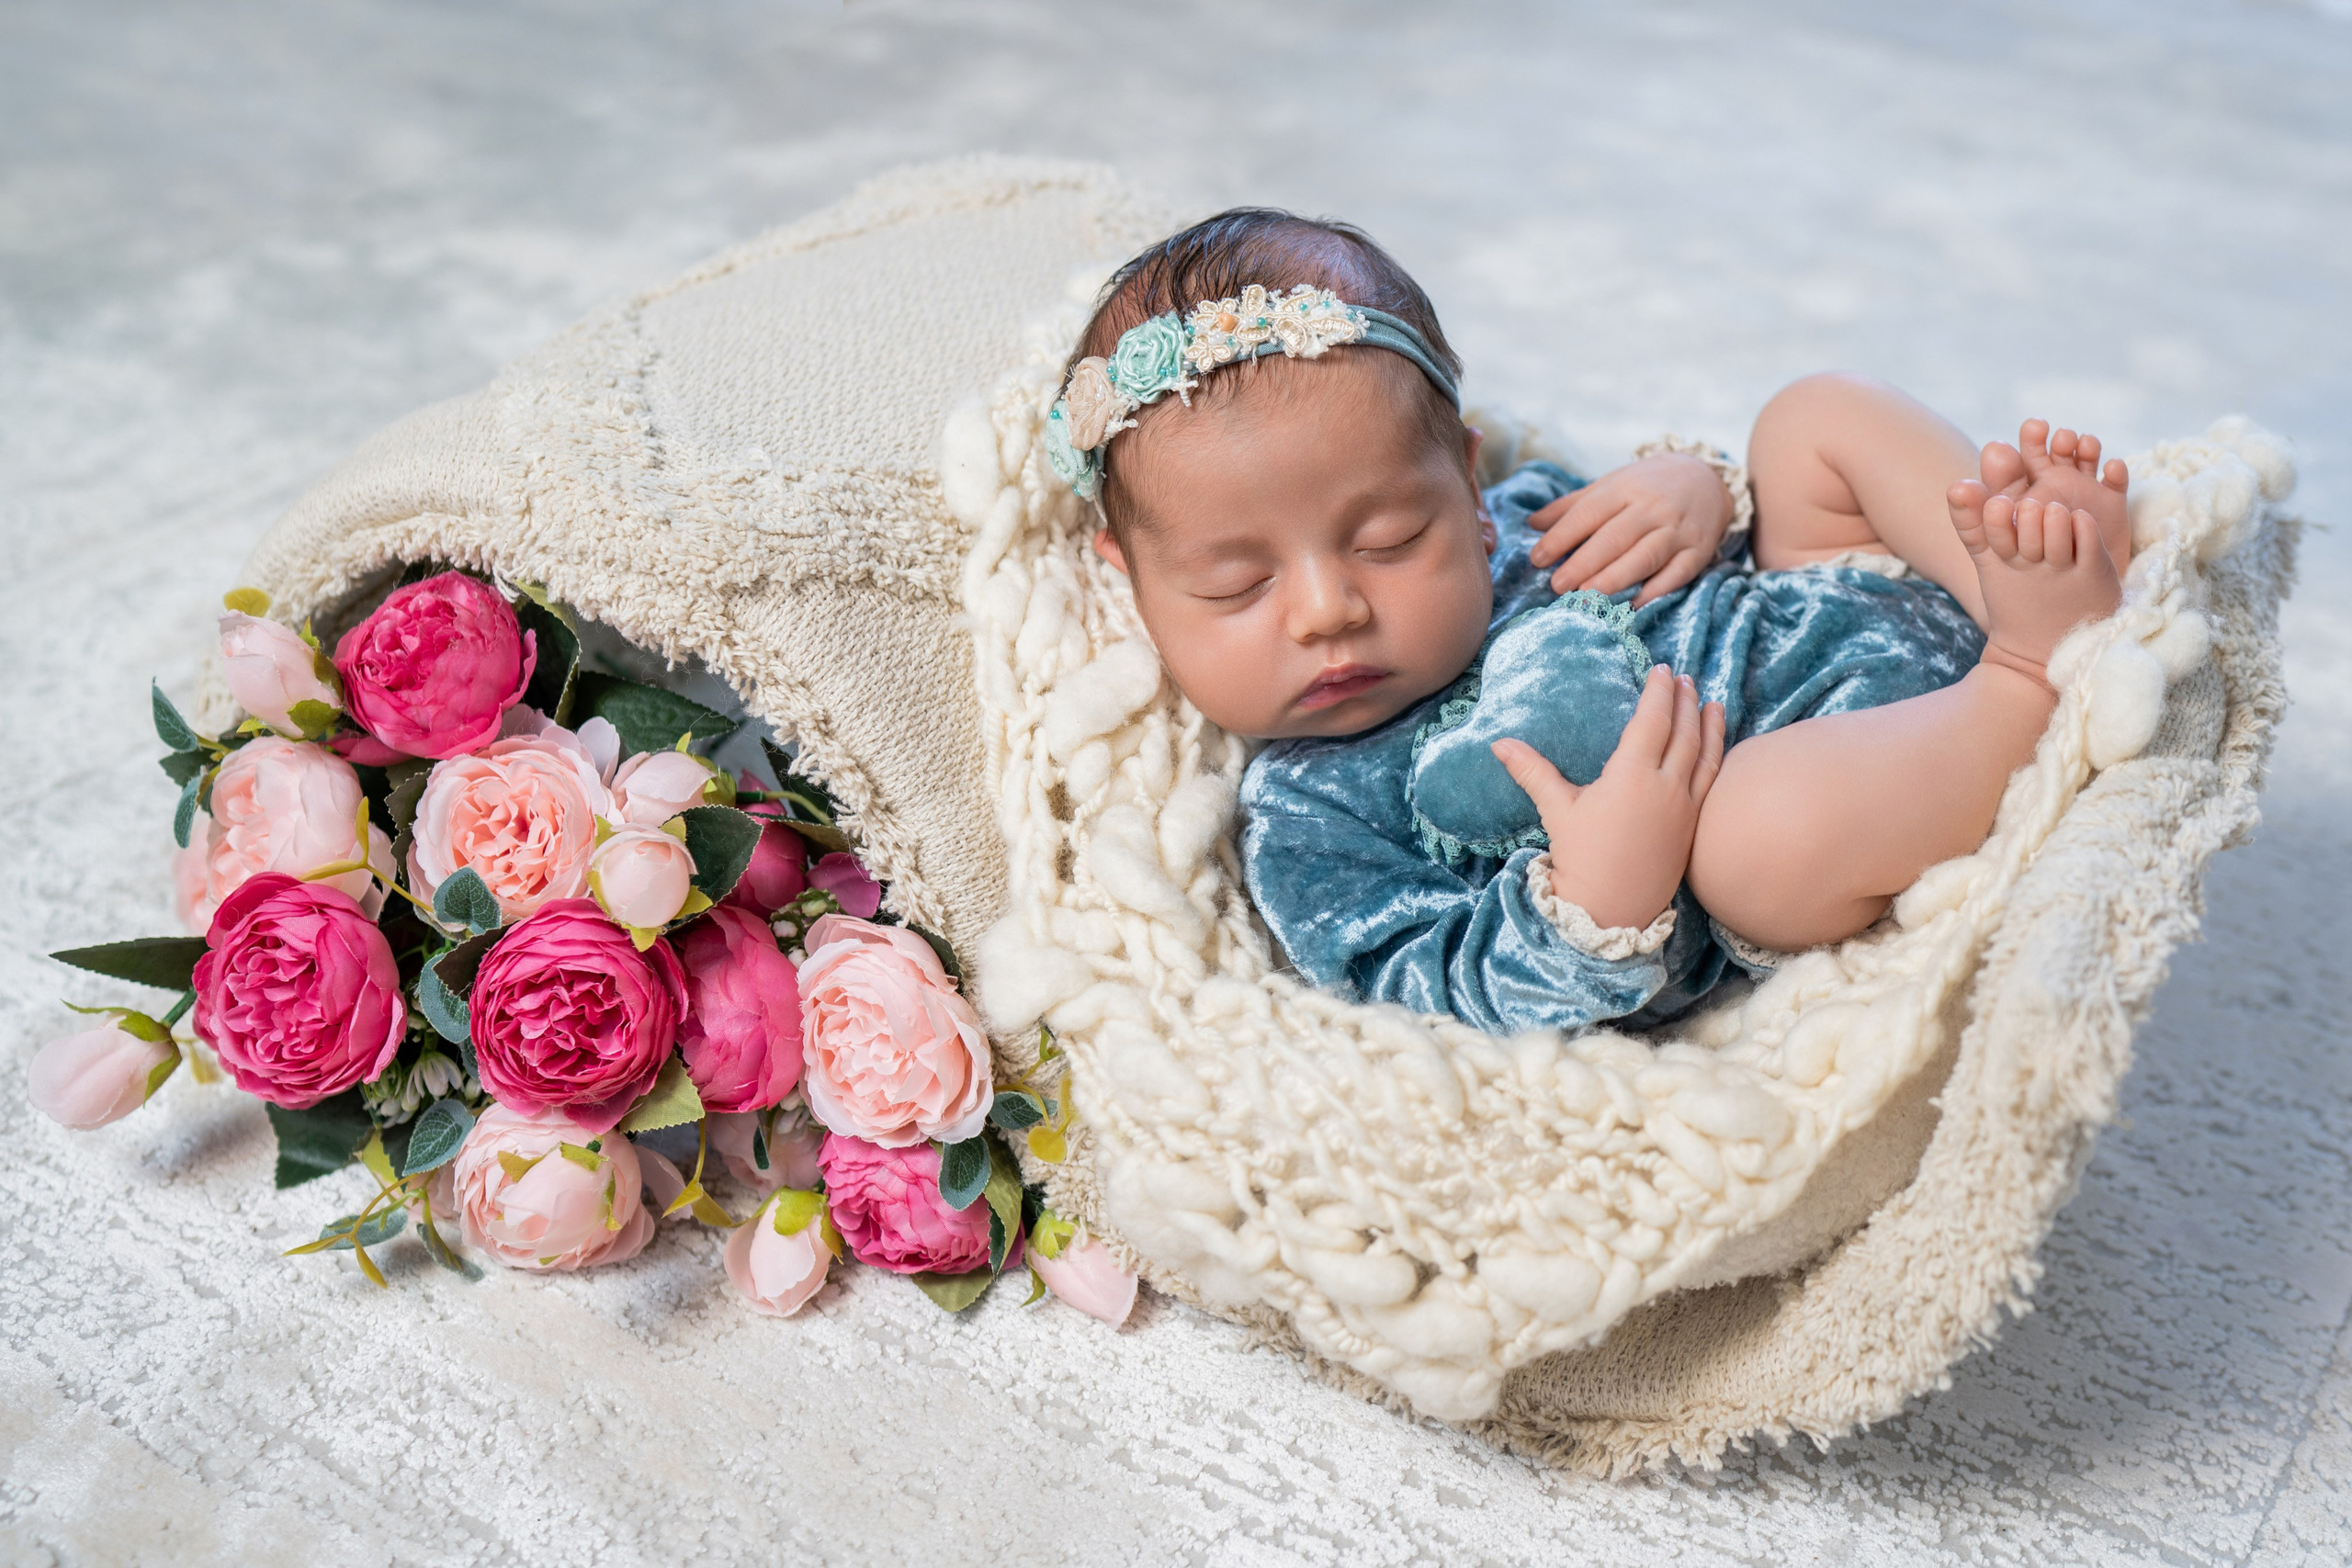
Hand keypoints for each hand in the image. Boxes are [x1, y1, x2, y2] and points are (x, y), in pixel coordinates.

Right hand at [1491, 667, 1725, 929]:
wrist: (1612, 910)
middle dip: (1685, 702)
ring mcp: (1685, 808)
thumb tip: (1499, 744)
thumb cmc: (1582, 859)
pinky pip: (1712, 782)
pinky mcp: (1693, 828)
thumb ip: (1532, 771)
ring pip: (1705, 755)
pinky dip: (1717, 757)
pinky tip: (1717, 747)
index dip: (1658, 693)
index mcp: (1631, 775)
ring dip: (1708, 725)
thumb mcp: (1557, 811)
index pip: (1652, 721)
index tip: (1663, 671)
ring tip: (1712, 703)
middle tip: (1685, 679)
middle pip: (1683, 732)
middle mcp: (1665, 787)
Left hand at [1526, 453, 1732, 605]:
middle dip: (1584, 563)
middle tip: (1557, 585)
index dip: (1562, 536)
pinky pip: (1677, 574)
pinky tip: (1632, 604)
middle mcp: (1652, 508)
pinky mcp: (1698, 552)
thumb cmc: (1645, 487)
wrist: (1706, 479)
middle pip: (1615, 538)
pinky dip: (1655, 590)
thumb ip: (1571, 506)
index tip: (1537, 559)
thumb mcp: (1609, 486)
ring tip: (1586, 596)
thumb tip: (1531, 524)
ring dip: (1614, 579)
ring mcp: (1677, 531)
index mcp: (1625, 488)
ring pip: (1644, 556)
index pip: (1589, 512)